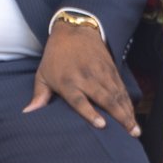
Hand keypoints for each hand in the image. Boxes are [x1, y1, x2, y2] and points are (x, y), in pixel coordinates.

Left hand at [24, 19, 139, 135]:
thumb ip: (39, 95)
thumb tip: (27, 113)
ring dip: (127, 112)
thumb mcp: (43, 74)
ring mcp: (101, 72)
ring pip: (117, 94)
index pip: (80, 100)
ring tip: (135, 130)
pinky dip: (128, 101)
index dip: (90, 113)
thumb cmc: (55, 56)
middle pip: (105, 99)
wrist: (73, 29)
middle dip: (119, 116)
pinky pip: (121, 87)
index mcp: (68, 81)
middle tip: (130, 134)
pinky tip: (133, 113)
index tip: (101, 125)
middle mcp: (86, 77)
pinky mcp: (111, 68)